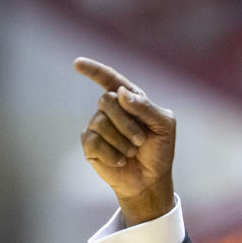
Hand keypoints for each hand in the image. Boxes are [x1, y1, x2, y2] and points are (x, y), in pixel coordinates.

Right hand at [74, 57, 175, 225]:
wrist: (150, 179)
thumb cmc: (159, 150)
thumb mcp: (163, 127)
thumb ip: (146, 108)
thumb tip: (122, 93)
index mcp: (130, 100)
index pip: (110, 80)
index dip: (94, 70)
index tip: (77, 63)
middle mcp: (111, 110)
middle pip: (106, 101)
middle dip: (126, 123)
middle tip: (141, 141)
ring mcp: (98, 126)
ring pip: (100, 122)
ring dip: (121, 140)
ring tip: (132, 152)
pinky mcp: (90, 144)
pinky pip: (94, 141)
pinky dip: (112, 153)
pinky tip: (121, 160)